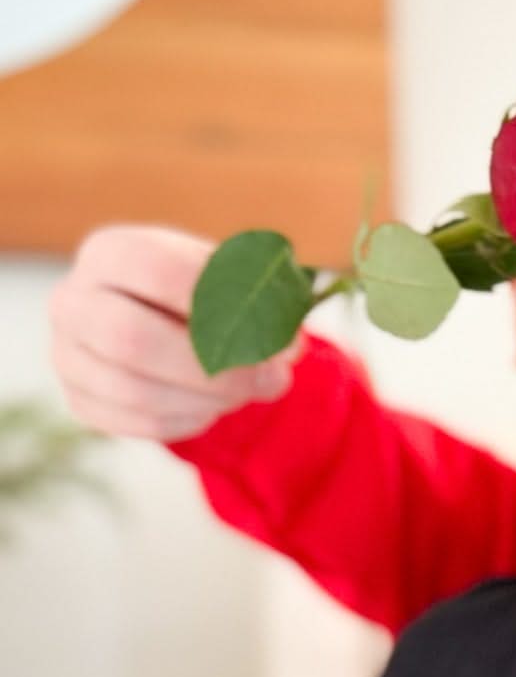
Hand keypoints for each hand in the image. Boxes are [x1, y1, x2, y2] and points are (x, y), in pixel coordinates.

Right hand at [50, 226, 297, 442]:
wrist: (159, 320)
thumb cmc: (202, 293)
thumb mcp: (232, 277)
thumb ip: (262, 299)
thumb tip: (287, 346)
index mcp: (111, 252)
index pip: (159, 273)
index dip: (222, 307)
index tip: (277, 336)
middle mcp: (74, 300)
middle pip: (131, 340)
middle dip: (214, 370)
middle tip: (274, 381)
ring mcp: (68, 354)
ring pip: (135, 392)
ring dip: (207, 400)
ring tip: (244, 392)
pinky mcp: (80, 400)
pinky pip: (139, 424)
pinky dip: (188, 421)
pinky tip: (211, 406)